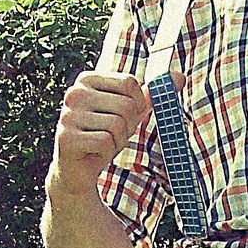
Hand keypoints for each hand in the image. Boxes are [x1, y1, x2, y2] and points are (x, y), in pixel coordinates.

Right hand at [48, 69, 176, 201]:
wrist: (77, 170)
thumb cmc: (104, 136)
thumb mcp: (129, 114)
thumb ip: (151, 95)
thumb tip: (180, 77)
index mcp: (87, 80)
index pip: (130, 83)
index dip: (137, 104)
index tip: (122, 117)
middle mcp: (74, 93)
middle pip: (126, 105)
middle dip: (127, 126)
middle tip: (110, 135)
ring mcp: (68, 115)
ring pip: (117, 125)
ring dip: (117, 141)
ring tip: (102, 144)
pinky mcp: (67, 138)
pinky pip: (105, 142)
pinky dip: (106, 152)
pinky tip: (94, 153)